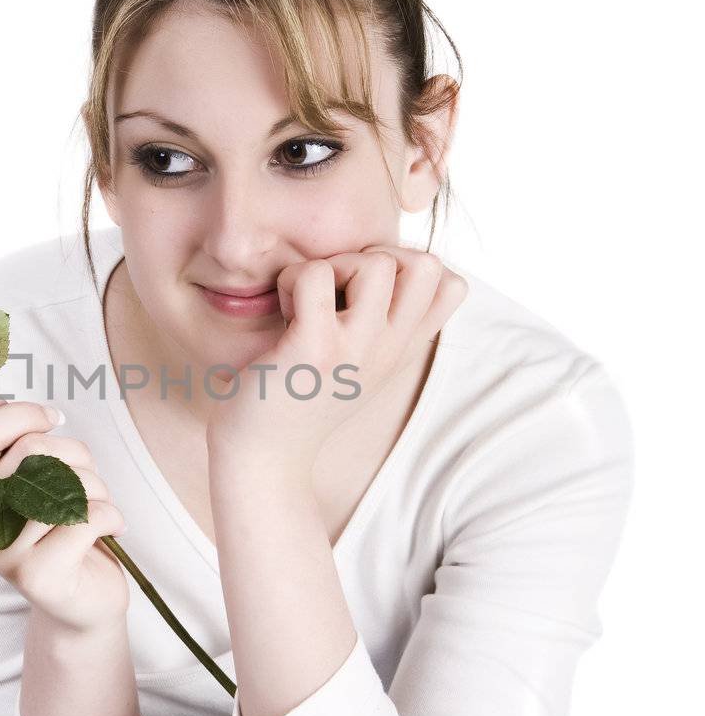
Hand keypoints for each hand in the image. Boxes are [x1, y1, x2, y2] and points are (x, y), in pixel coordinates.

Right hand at [0, 389, 129, 634]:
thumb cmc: (65, 532)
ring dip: (98, 490)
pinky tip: (111, 531)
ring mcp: (4, 552)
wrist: (83, 604)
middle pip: (31, 451)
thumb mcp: (39, 481)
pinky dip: (112, 517)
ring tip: (96, 512)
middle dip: (76, 456)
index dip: (20, 416)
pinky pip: (87, 517)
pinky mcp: (37, 576)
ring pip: (65, 483)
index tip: (53, 419)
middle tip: (87, 482)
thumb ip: (12, 440)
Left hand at [203, 244, 468, 478]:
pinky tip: (284, 313)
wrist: (262, 459)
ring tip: (308, 301)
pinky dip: (291, 279)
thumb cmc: (299, 398)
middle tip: (337, 289)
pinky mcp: (314, 348)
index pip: (453, 286)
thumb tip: (399, 264)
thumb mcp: (359, 362)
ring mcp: (356, 350)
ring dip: (332, 265)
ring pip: (376, 263)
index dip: (409, 266)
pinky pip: (314, 275)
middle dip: (376, 256)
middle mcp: (390, 351)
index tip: (367, 291)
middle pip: (426, 264)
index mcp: (402, 350)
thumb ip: (385, 322)